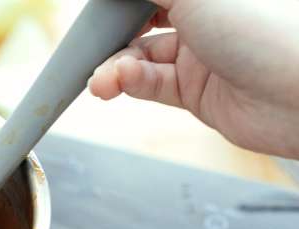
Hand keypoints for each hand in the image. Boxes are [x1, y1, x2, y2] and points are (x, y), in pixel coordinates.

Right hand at [88, 0, 298, 158]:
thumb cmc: (265, 28)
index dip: (121, 2)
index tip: (96, 12)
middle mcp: (207, 14)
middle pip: (142, 18)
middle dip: (111, 32)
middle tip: (90, 43)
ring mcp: (201, 54)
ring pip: (141, 55)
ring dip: (114, 65)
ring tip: (101, 79)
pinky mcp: (196, 92)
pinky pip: (151, 84)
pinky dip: (130, 82)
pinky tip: (117, 82)